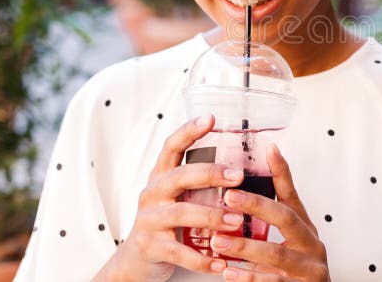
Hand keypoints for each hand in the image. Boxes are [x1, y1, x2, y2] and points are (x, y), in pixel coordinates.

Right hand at [93, 114, 245, 281]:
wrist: (136, 261)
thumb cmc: (167, 222)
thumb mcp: (179, 196)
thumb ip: (201, 182)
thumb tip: (246, 166)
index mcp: (162, 176)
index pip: (171, 146)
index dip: (189, 131)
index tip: (211, 118)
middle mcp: (153, 193)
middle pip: (179, 176)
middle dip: (210, 174)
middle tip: (238, 176)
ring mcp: (149, 220)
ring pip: (181, 213)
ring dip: (212, 216)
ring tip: (237, 221)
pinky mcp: (151, 247)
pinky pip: (179, 252)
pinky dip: (202, 258)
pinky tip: (222, 262)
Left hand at [210, 145, 330, 281]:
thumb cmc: (296, 268)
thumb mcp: (289, 240)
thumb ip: (271, 220)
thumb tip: (243, 189)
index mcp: (306, 228)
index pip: (293, 195)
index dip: (282, 172)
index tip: (269, 150)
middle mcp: (311, 244)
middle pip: (286, 218)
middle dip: (257, 206)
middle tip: (230, 196)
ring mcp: (309, 268)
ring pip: (276, 254)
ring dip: (244, 246)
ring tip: (218, 241)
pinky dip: (248, 277)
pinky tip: (228, 272)